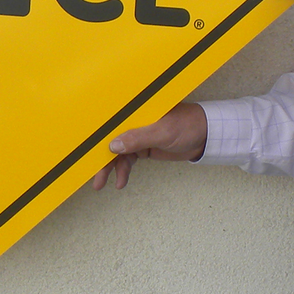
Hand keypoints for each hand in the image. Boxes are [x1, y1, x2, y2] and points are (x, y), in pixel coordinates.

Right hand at [90, 102, 207, 190]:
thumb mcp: (162, 132)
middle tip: (95, 176)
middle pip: (111, 139)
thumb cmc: (189, 125)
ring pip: (118, 152)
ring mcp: (138, 133)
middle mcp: (134, 120)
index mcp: (137, 109)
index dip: (97, 136)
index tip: (86, 151)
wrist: (207, 137)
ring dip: (111, 168)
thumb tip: (113, 146)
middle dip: (101, 158)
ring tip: (104, 184)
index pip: (112, 122)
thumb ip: (138, 138)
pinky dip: (123, 170)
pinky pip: (128, 158)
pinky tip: (120, 181)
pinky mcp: (144, 145)